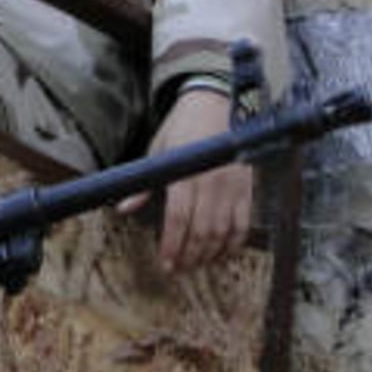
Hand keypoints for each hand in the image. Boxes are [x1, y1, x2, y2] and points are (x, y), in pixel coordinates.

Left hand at [117, 88, 252, 274]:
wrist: (217, 102)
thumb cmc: (182, 126)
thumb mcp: (158, 150)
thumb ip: (145, 184)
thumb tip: (123, 208)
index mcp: (186, 173)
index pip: (178, 218)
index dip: (172, 245)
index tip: (166, 264)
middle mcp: (212, 182)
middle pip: (202, 231)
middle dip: (189, 255)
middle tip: (178, 269)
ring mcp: (233, 186)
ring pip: (224, 231)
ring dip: (210, 253)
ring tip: (196, 265)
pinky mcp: (247, 187)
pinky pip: (244, 223)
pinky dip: (234, 242)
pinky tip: (221, 253)